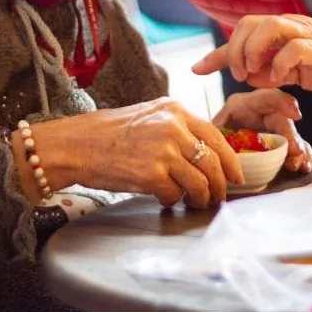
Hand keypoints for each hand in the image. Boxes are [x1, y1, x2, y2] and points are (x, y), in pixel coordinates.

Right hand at [23, 98, 244, 208]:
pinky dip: (171, 200)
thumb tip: (206, 154)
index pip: (216, 135)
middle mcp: (173, 127)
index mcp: (174, 110)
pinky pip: (174, 195)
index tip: (236, 176)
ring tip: (194, 202)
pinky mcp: (151, 175)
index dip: (230, 160)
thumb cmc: (109, 133)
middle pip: (212, 162)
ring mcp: (163, 151)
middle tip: (218, 197)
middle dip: (220, 185)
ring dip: (200, 197)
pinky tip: (163, 198)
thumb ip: (178, 128)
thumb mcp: (149, 116)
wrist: (76, 145)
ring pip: (199, 183)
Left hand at [192, 14, 311, 92]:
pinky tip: (282, 79)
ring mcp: (307, 34)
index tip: (196, 70)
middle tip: (241, 76)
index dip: (217, 54)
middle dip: (235, 50)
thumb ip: (272, 69)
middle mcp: (291, 26)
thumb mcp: (296, 70)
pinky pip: (294, 48)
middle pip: (248, 23)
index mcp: (282, 31)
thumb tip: (248, 74)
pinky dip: (280, 64)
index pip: (241, 34)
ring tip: (255, 74)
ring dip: (253, 52)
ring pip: (268, 26)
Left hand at [214, 90, 311, 172]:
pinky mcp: (280, 146)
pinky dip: (303, 157)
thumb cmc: (208, 136)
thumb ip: (217, 133)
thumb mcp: (210, 130)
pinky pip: (297, 149)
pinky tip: (304, 166)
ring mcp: (273, 130)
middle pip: (283, 120)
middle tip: (296, 150)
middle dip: (291, 135)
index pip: (267, 97)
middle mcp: (263, 114)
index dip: (283, 103)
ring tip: (299, 164)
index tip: (296, 114)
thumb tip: (221, 145)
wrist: (206, 150)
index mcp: (244, 104)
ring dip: (299, 150)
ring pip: (293, 136)